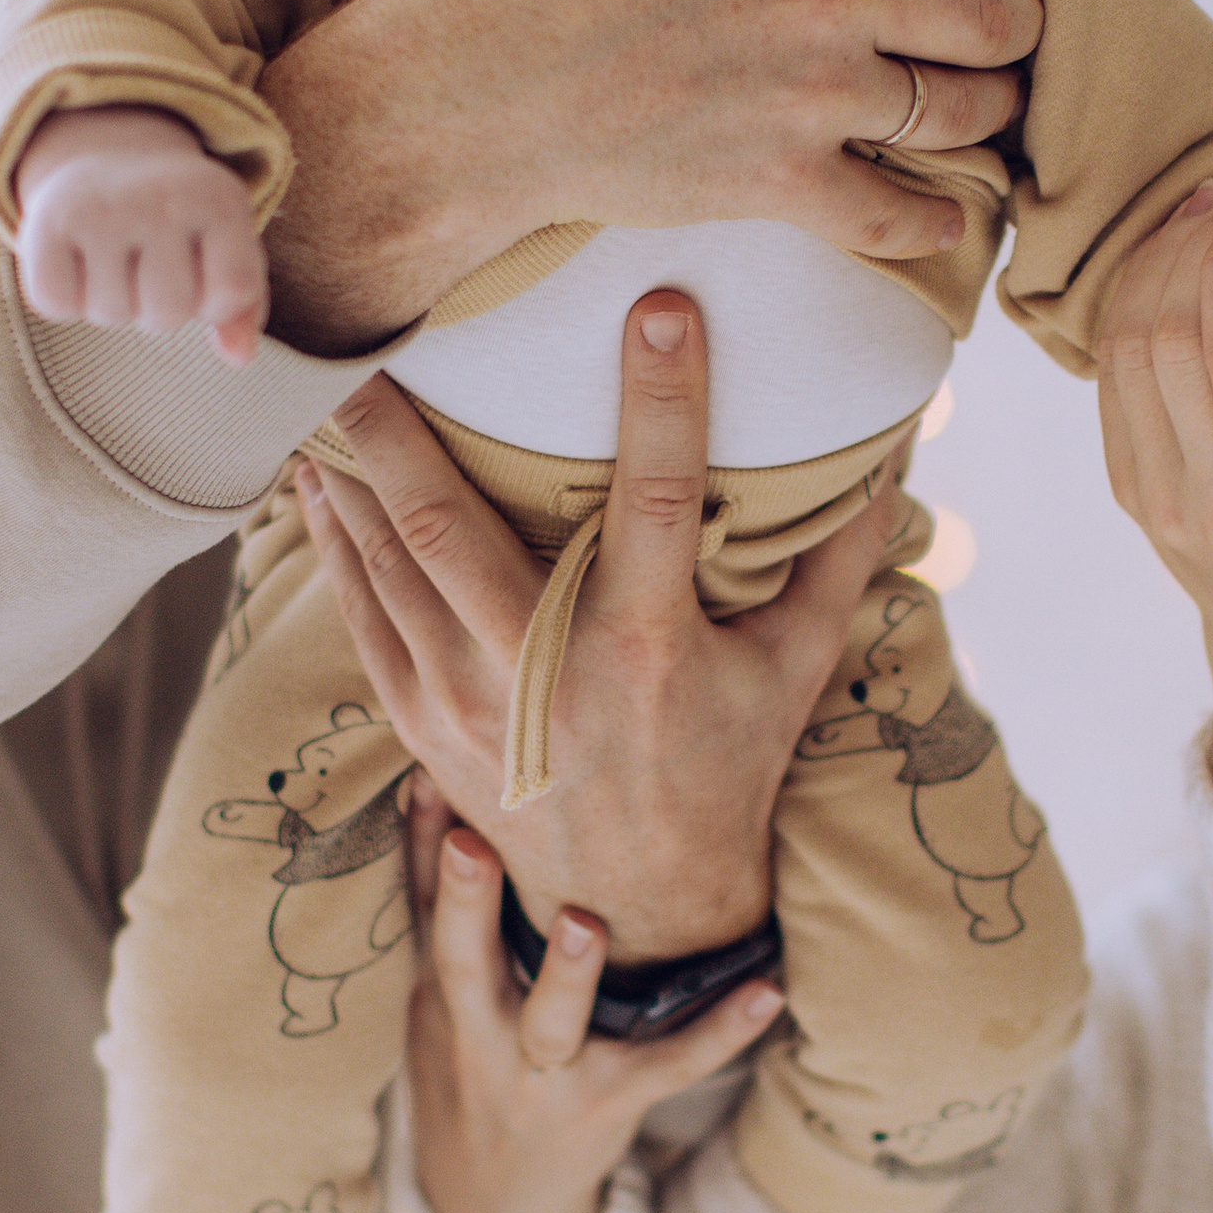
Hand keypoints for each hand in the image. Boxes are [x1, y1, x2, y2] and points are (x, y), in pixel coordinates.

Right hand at [13, 105, 267, 364]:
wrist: (106, 158)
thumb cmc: (178, 223)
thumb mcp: (224, 246)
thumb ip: (240, 305)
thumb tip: (240, 357)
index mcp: (219, 199)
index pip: (233, 293)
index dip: (216, 303)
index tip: (201, 271)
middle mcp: (162, 196)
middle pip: (169, 313)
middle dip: (159, 308)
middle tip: (149, 267)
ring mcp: (102, 207)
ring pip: (112, 313)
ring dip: (112, 304)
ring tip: (113, 259)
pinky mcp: (46, 221)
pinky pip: (57, 303)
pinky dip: (64, 299)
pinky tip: (76, 261)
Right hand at [253, 0, 1042, 349]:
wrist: (469, 93)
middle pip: (986, 7)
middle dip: (1013, 14)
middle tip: (1012, 18)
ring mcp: (815, 91)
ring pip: (960, 107)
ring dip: (985, 107)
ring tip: (990, 104)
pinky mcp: (784, 180)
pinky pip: (893, 215)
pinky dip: (927, 223)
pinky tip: (945, 222)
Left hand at [295, 289, 898, 956]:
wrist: (639, 905)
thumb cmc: (729, 762)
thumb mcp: (797, 663)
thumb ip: (839, 553)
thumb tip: (894, 444)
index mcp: (651, 650)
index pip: (658, 499)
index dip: (665, 400)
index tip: (662, 307)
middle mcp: (548, 677)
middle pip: (452, 526)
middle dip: (402, 427)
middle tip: (378, 331)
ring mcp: (470, 705)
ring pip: (389, 559)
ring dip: (351, 466)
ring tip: (327, 379)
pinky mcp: (422, 723)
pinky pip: (363, 609)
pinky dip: (337, 537)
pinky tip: (318, 475)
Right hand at [400, 778, 784, 1212]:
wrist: (495, 1197)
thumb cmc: (475, 1062)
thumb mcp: (442, 995)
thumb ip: (441, 905)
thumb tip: (433, 786)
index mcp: (445, 995)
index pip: (425, 915)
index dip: (424, 853)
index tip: (428, 784)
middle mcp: (486, 1036)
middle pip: (466, 967)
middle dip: (467, 907)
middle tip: (475, 847)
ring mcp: (548, 1077)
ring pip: (555, 1025)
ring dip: (568, 976)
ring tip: (584, 924)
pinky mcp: (614, 1104)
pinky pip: (671, 1065)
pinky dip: (723, 1032)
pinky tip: (768, 991)